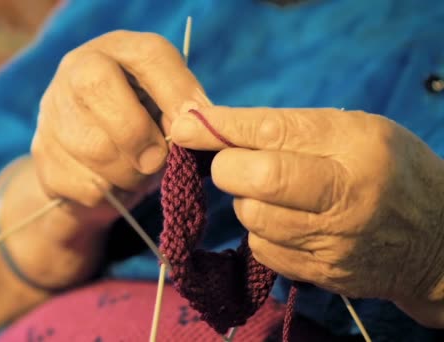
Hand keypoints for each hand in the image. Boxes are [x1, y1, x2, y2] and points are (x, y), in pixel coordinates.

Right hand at [32, 30, 207, 227]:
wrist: (95, 164)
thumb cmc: (144, 126)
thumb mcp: (167, 107)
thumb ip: (185, 108)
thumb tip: (198, 121)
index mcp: (118, 49)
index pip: (147, 55)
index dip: (175, 92)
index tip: (191, 126)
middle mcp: (76, 68)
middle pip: (97, 87)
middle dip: (137, 133)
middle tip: (158, 161)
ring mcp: (52, 110)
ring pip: (92, 145)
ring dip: (129, 173)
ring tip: (140, 173)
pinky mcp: (42, 154)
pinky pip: (83, 182)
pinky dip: (109, 194)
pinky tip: (114, 184)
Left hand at [170, 106, 443, 326]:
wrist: (435, 240)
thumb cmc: (390, 170)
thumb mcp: (356, 131)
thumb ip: (291, 128)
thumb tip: (215, 126)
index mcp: (357, 146)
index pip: (274, 132)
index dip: (221, 128)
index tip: (184, 124)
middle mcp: (346, 195)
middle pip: (257, 179)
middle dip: (229, 168)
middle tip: (235, 164)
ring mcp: (334, 241)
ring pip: (253, 217)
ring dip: (248, 202)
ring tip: (273, 194)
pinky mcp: (322, 273)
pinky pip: (263, 249)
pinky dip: (262, 232)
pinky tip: (286, 222)